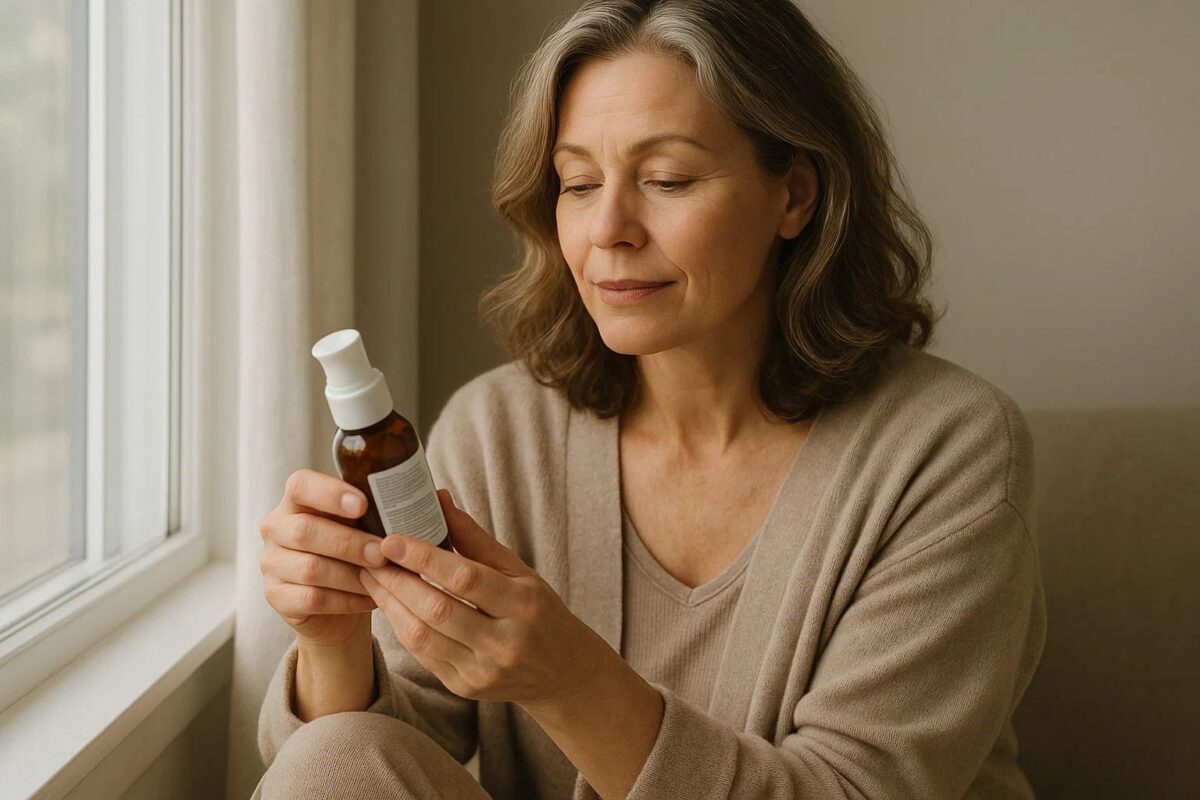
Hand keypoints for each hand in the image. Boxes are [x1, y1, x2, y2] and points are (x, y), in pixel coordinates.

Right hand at [258, 468, 391, 647]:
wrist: (337, 604)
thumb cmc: (356, 553)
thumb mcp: (365, 525)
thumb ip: (382, 509)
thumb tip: (437, 497)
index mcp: (297, 499)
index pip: (300, 484)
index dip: (330, 493)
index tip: (363, 505)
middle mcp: (276, 527)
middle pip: (306, 530)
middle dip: (350, 543)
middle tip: (383, 552)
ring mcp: (272, 563)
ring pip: (311, 568)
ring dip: (353, 574)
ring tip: (384, 578)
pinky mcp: (276, 596)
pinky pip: (312, 598)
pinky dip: (347, 600)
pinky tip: (371, 598)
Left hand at [359, 489, 607, 709]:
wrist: (562, 672)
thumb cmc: (539, 611)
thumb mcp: (519, 571)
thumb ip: (476, 539)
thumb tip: (438, 500)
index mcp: (523, 605)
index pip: (465, 578)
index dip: (423, 558)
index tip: (391, 540)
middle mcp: (504, 642)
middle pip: (437, 609)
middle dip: (396, 580)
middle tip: (370, 556)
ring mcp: (483, 670)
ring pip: (422, 636)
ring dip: (390, 604)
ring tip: (372, 578)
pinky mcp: (465, 688)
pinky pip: (423, 655)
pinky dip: (401, 627)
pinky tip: (391, 605)